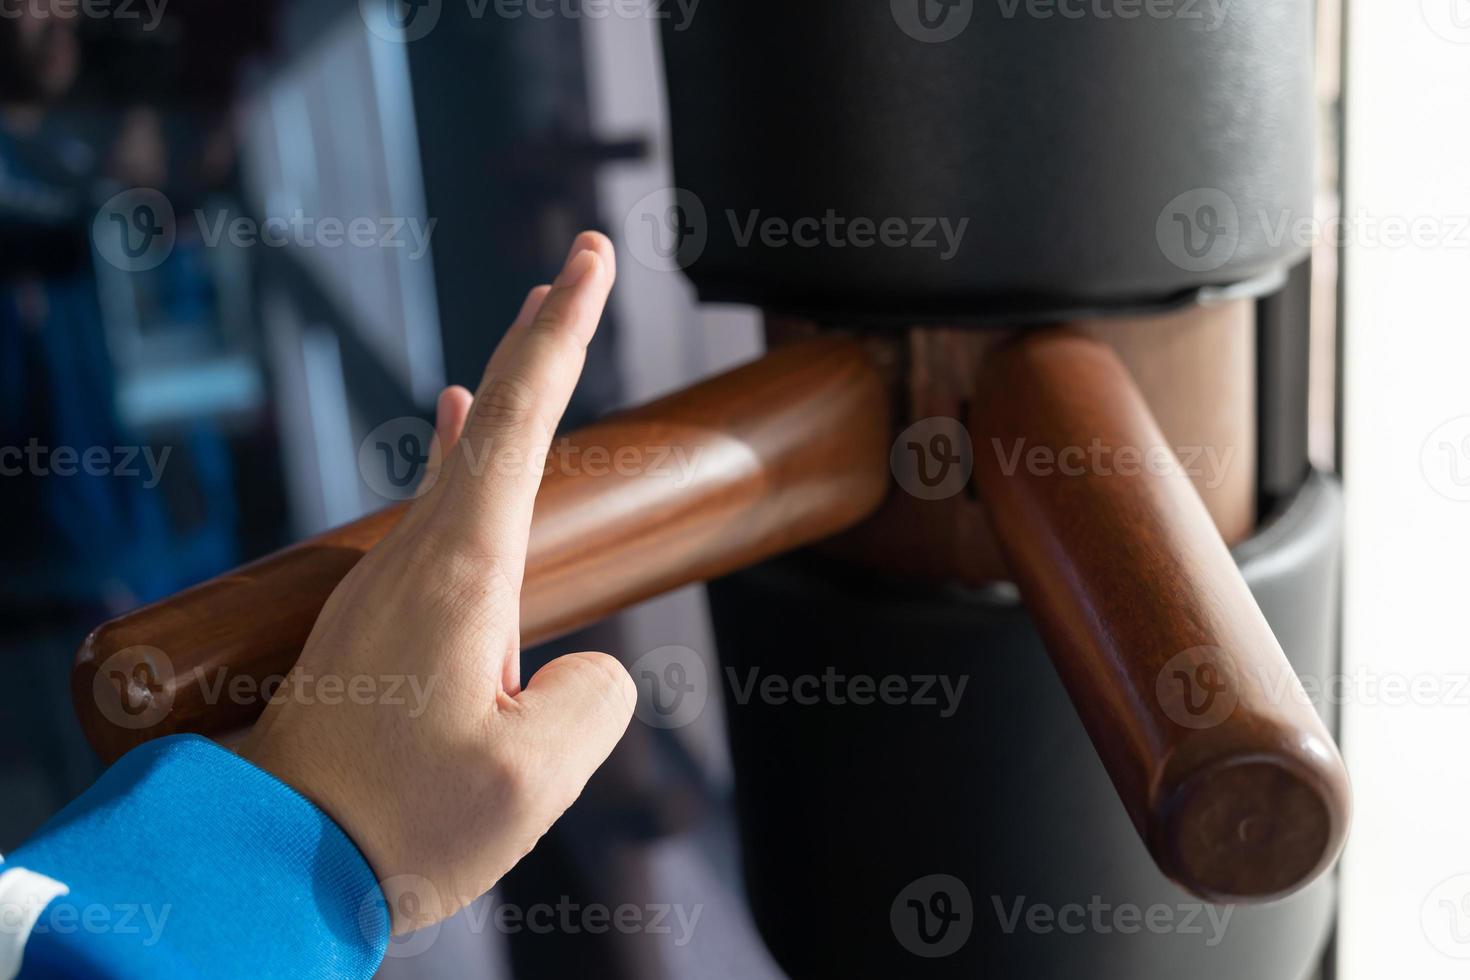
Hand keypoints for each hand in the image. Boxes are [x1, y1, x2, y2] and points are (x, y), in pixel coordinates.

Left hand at [239, 232, 635, 933]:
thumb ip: (593, 699)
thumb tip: (578, 672)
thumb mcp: (534, 777)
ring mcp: (390, 585)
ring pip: (461, 460)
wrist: (275, 860)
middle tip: (575, 266)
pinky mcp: (379, 618)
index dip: (561, 332)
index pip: (520, 421)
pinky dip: (462, 453)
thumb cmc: (396, 821)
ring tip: (533, 336)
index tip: (588, 257)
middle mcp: (419, 559)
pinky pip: (435, 507)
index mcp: (462, 574)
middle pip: (489, 417)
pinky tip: (456, 430)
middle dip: (540, 337)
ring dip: (508, 393)